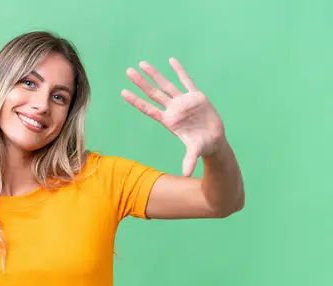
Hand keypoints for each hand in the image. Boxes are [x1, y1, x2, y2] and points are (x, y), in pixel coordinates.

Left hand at [121, 58, 224, 176]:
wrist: (214, 140)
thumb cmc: (201, 146)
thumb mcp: (195, 152)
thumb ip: (189, 160)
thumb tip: (186, 174)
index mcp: (169, 121)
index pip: (148, 109)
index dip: (136, 101)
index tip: (123, 92)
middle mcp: (173, 109)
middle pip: (153, 93)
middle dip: (141, 82)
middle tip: (128, 72)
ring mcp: (183, 101)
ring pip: (166, 84)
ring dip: (155, 74)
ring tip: (142, 64)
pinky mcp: (196, 96)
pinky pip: (186, 80)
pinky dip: (180, 70)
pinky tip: (171, 60)